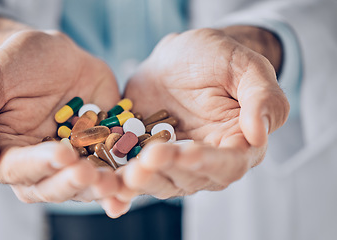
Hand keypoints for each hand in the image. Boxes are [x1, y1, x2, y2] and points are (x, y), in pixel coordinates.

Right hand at [0, 17, 127, 214]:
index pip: (16, 169)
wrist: (56, 55)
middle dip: (72, 183)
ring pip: (83, 185)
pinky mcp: (99, 151)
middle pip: (51, 187)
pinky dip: (122, 180)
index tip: (63, 154)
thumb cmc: (15, 64)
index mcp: (5, 153)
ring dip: (99, 188)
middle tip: (91, 173)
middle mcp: (38, 166)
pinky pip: (110, 169)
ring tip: (116, 183)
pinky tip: (133, 185)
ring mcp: (72, 160)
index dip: (39, 165)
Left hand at [120, 27, 289, 198]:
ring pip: (158, 181)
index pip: (228, 163)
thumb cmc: (217, 59)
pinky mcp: (145, 157)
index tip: (186, 151)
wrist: (177, 59)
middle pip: (189, 178)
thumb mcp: (246, 67)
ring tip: (122, 177)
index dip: (208, 161)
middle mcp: (206, 162)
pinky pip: (132, 173)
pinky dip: (118, 184)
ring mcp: (173, 163)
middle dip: (166, 172)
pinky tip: (104, 189)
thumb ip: (262, 98)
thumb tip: (259, 134)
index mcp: (237, 144)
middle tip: (145, 163)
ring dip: (140, 183)